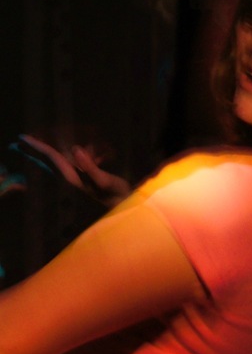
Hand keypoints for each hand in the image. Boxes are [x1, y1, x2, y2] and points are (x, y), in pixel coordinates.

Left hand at [10, 135, 131, 207]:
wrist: (128, 215)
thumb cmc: (120, 200)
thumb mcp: (108, 183)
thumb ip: (91, 168)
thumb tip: (76, 149)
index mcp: (74, 181)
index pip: (53, 159)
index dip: (39, 147)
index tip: (22, 137)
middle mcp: (71, 183)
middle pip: (49, 163)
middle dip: (37, 152)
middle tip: (22, 139)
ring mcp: (76, 185)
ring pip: (56, 166)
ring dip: (47, 155)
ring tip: (37, 145)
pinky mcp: (83, 186)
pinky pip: (66, 169)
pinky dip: (60, 160)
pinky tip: (61, 156)